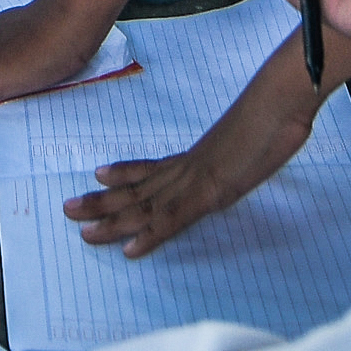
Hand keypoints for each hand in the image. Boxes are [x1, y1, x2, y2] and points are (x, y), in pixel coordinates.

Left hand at [63, 42, 323, 255]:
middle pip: (138, 188)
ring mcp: (197, 179)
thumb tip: (245, 150)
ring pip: (145, 206)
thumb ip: (242, 146)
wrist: (282, 99)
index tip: (99, 174)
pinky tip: (130, 250)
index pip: (154, 166)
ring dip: (112, 221)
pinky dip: (152, 236)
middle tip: (67, 209)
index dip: (125, 172)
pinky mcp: (210, 192)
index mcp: (198, 155)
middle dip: (102, 201)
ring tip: (81, 231)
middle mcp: (189, 167)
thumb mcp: (256, 135)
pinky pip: (175, 219)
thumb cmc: (277, 112)